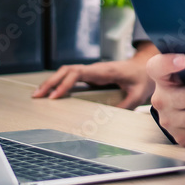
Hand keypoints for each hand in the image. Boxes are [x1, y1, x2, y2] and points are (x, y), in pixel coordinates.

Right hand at [32, 43, 158, 107]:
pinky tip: (51, 93)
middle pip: (67, 70)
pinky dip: (59, 83)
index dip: (65, 84)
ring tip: (37, 95)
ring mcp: (93, 71)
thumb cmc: (143, 78)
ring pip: (67, 72)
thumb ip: (126, 105)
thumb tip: (110, 120)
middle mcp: (95, 69)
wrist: (147, 65)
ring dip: (52, 81)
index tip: (55, 97)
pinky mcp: (92, 75)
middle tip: (36, 96)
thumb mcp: (138, 94)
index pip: (78, 73)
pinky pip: (72, 76)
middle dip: (51, 82)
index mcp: (104, 71)